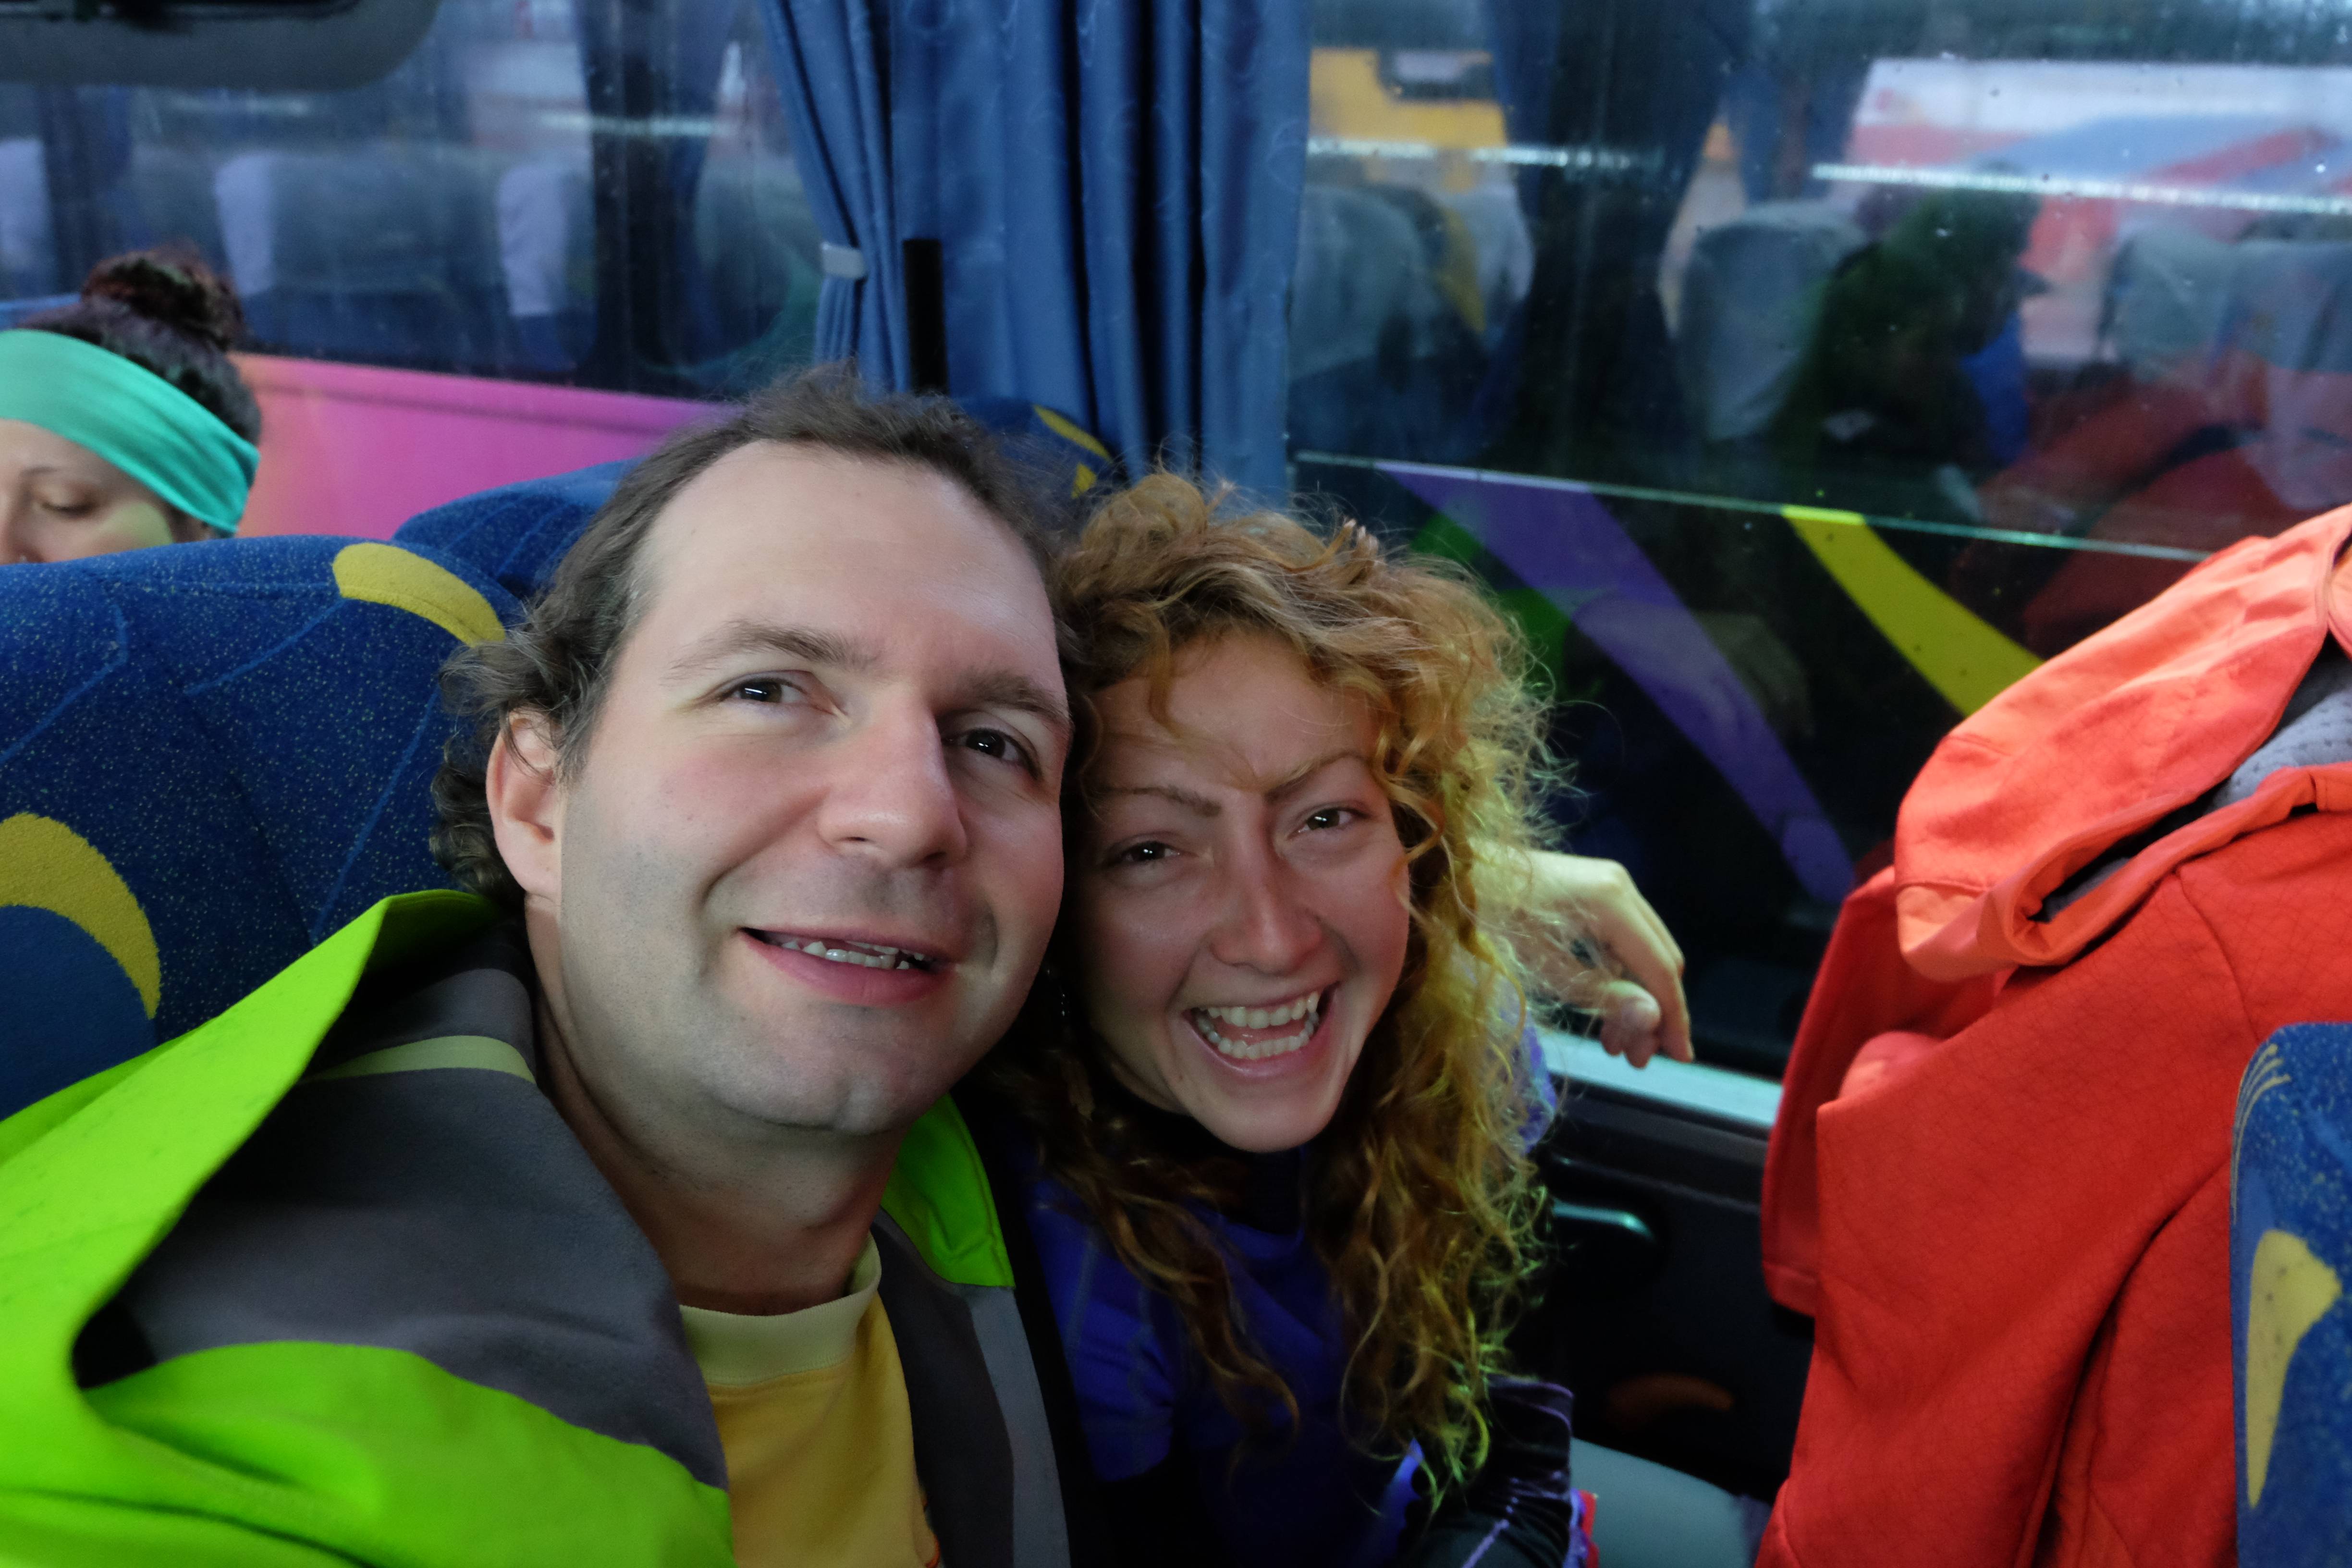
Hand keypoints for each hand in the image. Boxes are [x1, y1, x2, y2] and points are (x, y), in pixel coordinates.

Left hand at [1507, 850, 1690, 1067]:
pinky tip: (1603, 1014)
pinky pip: (1622, 941)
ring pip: (1643, 953)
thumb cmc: (1490, 921)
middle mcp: (1620, 887)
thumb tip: (1654, 1019)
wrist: (1452, 877)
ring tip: (1611, 1045)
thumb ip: (1602, 995)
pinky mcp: (1594, 891)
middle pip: (1659, 960)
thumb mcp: (1544, 969)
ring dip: (1634, 1000)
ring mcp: (1609, 885)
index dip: (1673, 1016)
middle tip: (1634, 1059)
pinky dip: (1618, 977)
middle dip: (1653, 1012)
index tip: (1680, 1057)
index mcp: (1611, 901)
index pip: (1661, 968)